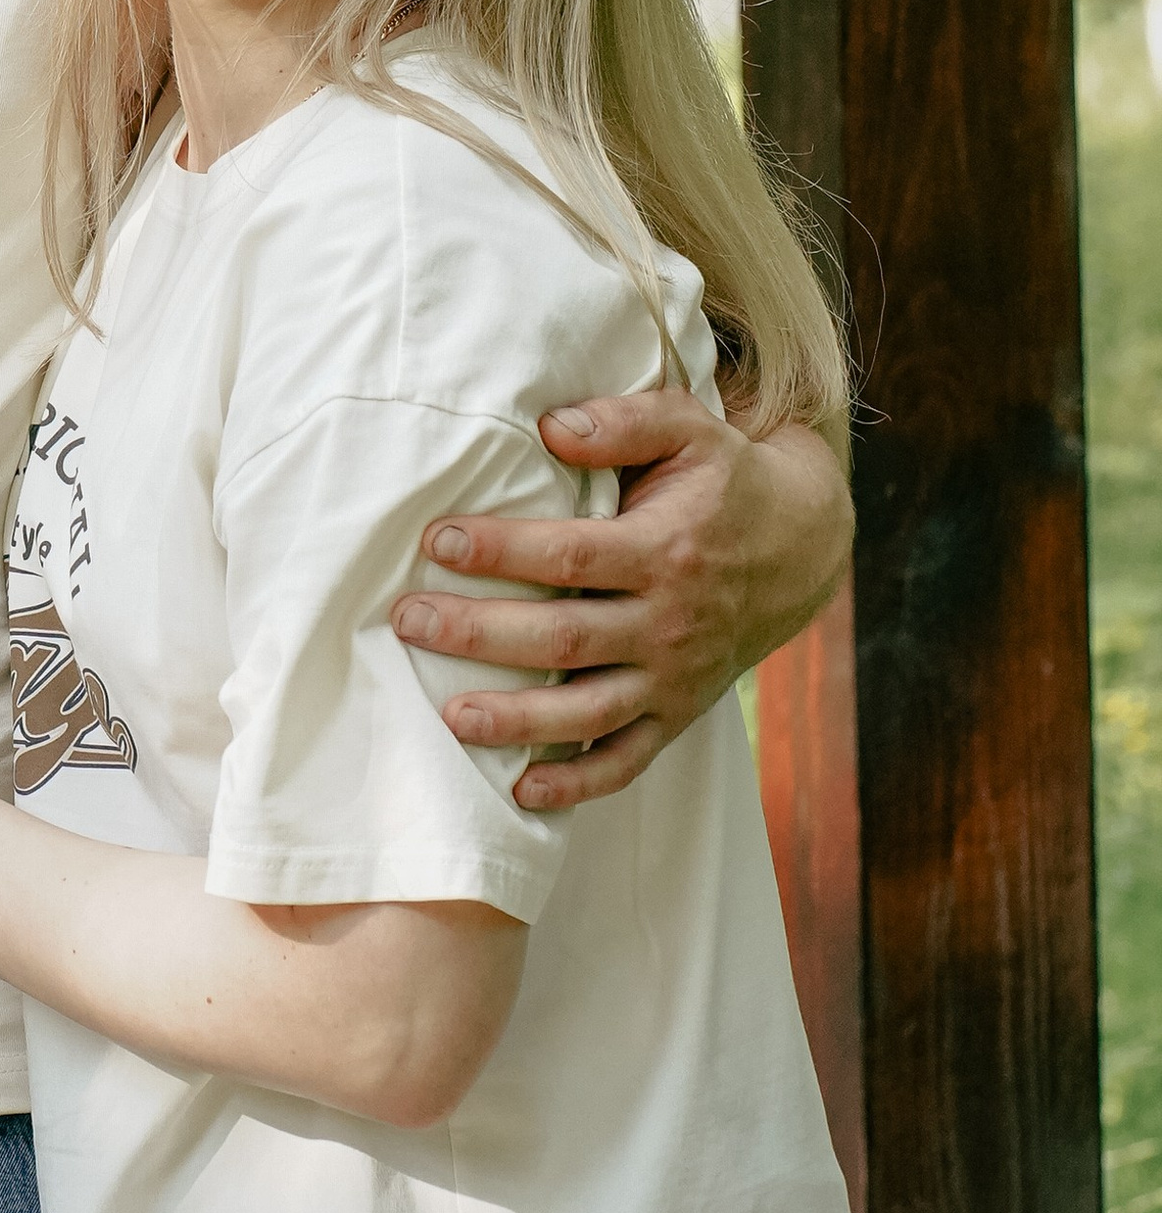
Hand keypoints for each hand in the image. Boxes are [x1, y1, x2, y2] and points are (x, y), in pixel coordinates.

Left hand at [395, 394, 852, 810]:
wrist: (802, 546)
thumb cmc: (725, 479)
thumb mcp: (690, 428)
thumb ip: (623, 421)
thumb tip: (551, 425)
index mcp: (666, 550)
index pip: (570, 555)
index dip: (502, 551)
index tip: (438, 541)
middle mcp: (670, 622)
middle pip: (565, 639)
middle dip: (481, 633)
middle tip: (410, 621)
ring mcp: (674, 677)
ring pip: (588, 713)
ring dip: (518, 721)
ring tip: (450, 715)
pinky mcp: (677, 714)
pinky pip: (627, 761)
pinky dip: (577, 785)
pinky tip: (521, 791)